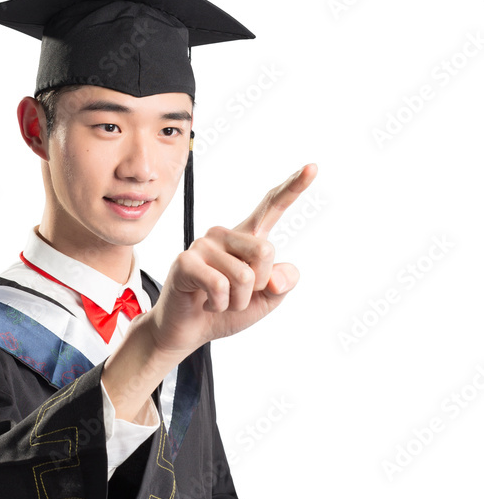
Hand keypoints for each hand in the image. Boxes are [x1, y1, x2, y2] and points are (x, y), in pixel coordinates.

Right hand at [147, 163, 317, 357]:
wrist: (188, 331)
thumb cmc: (225, 310)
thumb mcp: (267, 300)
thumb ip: (282, 284)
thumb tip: (275, 278)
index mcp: (247, 238)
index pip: (272, 207)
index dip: (294, 187)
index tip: (312, 167)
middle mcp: (225, 234)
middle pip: (265, 252)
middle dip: (258, 285)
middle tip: (236, 295)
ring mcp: (204, 245)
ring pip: (244, 276)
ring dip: (237, 301)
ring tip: (219, 300)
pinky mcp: (186, 261)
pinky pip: (220, 286)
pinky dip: (220, 304)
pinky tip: (205, 302)